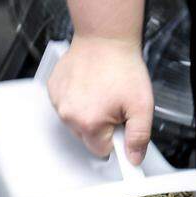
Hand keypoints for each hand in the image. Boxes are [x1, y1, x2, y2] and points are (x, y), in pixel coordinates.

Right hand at [47, 36, 153, 164]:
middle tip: (115, 105)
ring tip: (103, 92)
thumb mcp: (142, 107)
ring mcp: (58, 101)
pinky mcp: (53, 89)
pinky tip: (90, 86)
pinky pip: (67, 106)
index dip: (116, 139)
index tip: (121, 126)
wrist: (105, 38)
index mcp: (89, 123)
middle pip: (88, 137)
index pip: (102, 150)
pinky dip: (78, 100)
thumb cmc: (123, 67)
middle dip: (103, 126)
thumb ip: (138, 137)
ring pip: (77, 122)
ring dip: (90, 113)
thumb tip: (133, 159)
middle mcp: (69, 115)